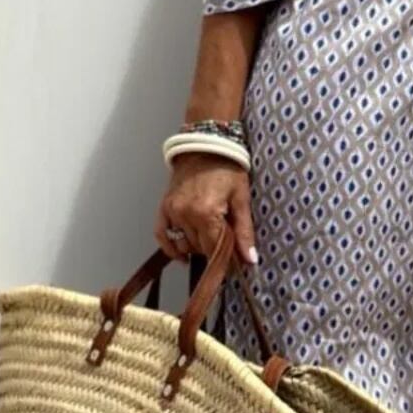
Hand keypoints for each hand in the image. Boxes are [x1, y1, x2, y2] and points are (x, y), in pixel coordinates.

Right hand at [154, 153, 258, 267]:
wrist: (205, 146)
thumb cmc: (228, 169)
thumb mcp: (241, 199)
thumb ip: (244, 231)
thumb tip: (250, 260)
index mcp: (206, 213)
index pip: (215, 250)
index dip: (226, 260)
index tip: (235, 266)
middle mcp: (185, 214)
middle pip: (200, 248)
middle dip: (214, 250)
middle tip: (227, 245)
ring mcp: (172, 211)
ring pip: (184, 244)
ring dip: (197, 247)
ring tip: (210, 238)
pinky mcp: (164, 207)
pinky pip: (162, 235)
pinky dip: (171, 247)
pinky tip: (182, 255)